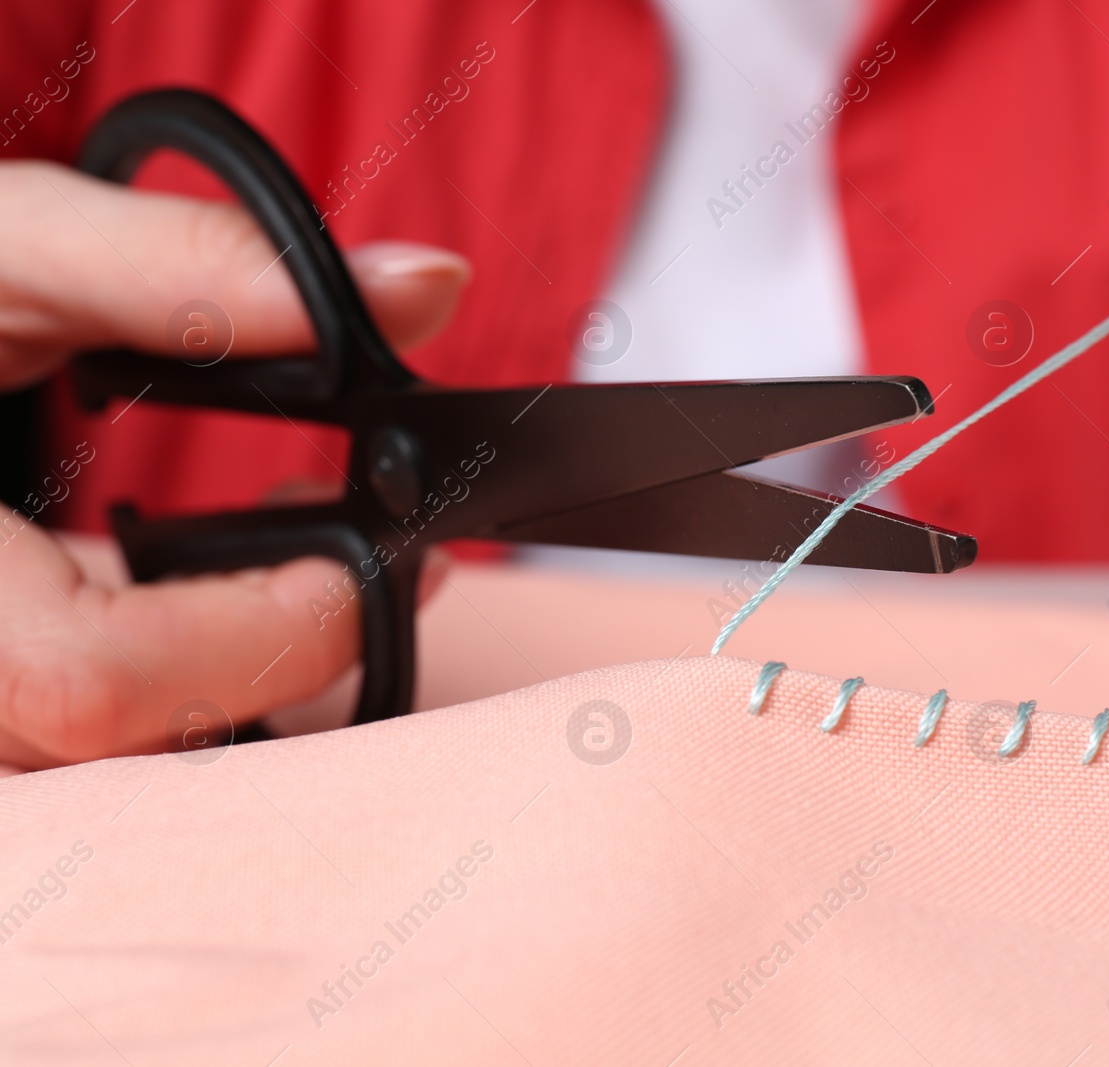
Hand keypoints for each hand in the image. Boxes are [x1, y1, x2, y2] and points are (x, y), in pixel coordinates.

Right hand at [0, 161, 468, 766]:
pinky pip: (79, 735)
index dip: (261, 636)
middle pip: (121, 744)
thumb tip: (426, 283)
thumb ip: (192, 265)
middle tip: (377, 559)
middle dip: (278, 655)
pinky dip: (174, 677)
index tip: (370, 559)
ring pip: (108, 759)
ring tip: (312, 562)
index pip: (92, 683)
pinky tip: (221, 590)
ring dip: (233, 672)